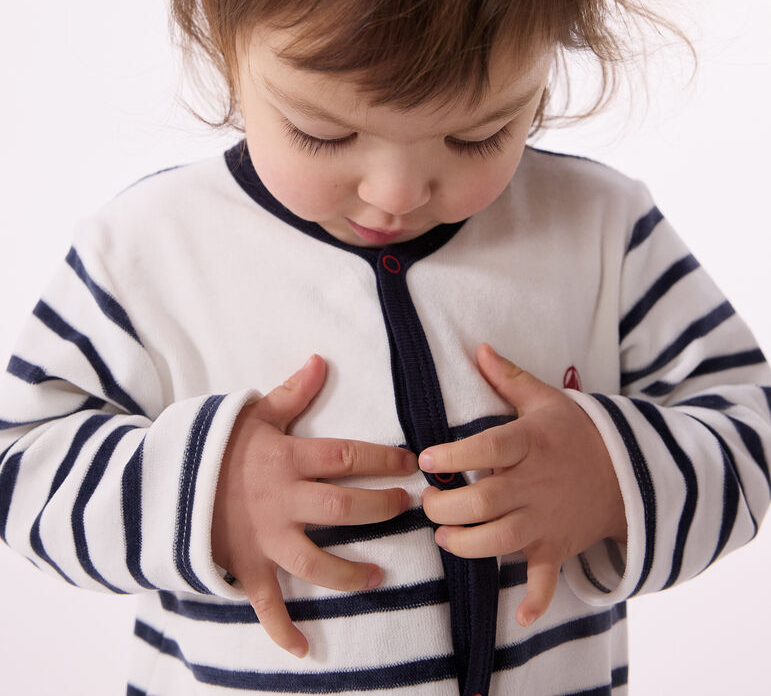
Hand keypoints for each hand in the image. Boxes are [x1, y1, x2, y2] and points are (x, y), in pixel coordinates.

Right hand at [212, 354, 416, 656]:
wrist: (163, 480)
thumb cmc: (215, 445)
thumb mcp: (252, 414)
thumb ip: (292, 393)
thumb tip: (321, 360)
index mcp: (285, 460)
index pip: (346, 458)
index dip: (383, 460)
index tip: (411, 464)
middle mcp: (280, 501)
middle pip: (341, 509)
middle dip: (380, 509)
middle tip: (407, 508)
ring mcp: (263, 538)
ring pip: (314, 562)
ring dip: (349, 574)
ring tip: (378, 575)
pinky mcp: (245, 565)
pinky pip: (264, 603)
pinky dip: (281, 629)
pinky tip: (303, 648)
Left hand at [419, 343, 625, 627]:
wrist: (628, 471)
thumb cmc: (576, 432)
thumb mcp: (546, 400)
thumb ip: (509, 378)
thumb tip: (479, 347)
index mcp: (531, 444)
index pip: (489, 448)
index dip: (456, 455)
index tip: (427, 458)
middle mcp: (536, 484)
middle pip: (487, 501)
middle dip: (450, 508)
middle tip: (429, 504)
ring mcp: (547, 520)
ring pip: (504, 540)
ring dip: (470, 545)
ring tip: (446, 539)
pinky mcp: (557, 547)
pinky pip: (547, 578)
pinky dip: (537, 599)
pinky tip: (521, 616)